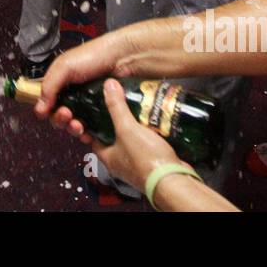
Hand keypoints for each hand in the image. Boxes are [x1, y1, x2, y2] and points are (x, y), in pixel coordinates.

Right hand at [37, 33, 129, 133]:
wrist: (123, 59)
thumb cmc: (95, 55)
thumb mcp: (64, 67)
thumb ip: (49, 86)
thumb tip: (39, 108)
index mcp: (62, 83)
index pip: (48, 103)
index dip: (47, 110)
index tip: (50, 111)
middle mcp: (74, 94)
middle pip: (60, 116)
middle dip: (60, 120)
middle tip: (66, 115)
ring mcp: (88, 104)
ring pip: (75, 124)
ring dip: (73, 129)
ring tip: (78, 125)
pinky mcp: (102, 112)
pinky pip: (92, 128)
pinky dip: (88, 133)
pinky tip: (88, 133)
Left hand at [91, 78, 186, 192]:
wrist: (173, 179)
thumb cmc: (147, 161)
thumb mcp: (127, 129)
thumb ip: (117, 107)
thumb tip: (109, 86)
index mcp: (108, 158)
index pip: (93, 137)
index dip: (93, 123)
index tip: (95, 108)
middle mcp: (120, 163)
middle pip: (113, 138)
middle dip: (117, 122)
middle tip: (120, 105)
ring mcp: (137, 164)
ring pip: (131, 141)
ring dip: (134, 127)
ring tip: (137, 109)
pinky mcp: (153, 162)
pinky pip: (147, 145)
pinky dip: (149, 134)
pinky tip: (153, 122)